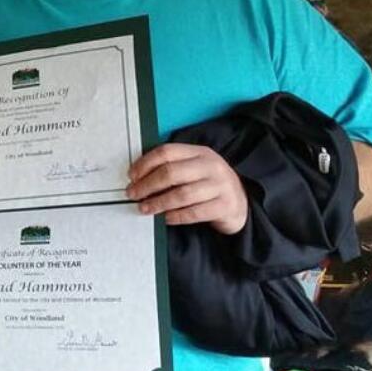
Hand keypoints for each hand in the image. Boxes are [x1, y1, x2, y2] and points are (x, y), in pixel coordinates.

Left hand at [126, 143, 247, 234]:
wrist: (240, 202)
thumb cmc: (208, 185)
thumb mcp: (193, 169)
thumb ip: (172, 168)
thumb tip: (137, 178)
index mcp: (199, 152)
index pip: (167, 152)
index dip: (145, 163)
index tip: (131, 176)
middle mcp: (211, 166)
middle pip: (172, 173)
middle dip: (147, 185)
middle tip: (133, 194)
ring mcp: (220, 186)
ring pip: (182, 194)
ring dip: (158, 203)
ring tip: (144, 208)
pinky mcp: (225, 206)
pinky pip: (194, 213)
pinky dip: (176, 216)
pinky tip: (165, 218)